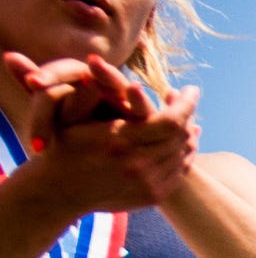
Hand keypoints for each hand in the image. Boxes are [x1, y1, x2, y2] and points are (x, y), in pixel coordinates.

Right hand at [4, 51, 197, 212]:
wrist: (61, 190)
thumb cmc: (64, 144)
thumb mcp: (70, 115)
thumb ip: (88, 93)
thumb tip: (96, 61)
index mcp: (120, 140)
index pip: (171, 121)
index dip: (186, 104)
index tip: (191, 89)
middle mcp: (138, 164)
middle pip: (181, 137)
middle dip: (188, 115)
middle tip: (187, 100)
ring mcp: (148, 183)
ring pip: (183, 154)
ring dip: (189, 134)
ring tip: (189, 120)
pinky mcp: (153, 196)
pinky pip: (180, 172)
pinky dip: (184, 155)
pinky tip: (183, 142)